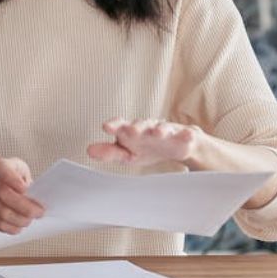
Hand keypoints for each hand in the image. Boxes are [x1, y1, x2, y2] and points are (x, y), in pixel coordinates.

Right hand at [0, 157, 44, 234]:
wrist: (0, 195)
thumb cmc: (18, 183)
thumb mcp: (26, 176)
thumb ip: (32, 184)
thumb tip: (39, 199)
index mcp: (1, 165)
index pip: (0, 166)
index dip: (11, 178)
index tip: (24, 189)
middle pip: (3, 192)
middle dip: (25, 206)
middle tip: (39, 212)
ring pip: (1, 211)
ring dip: (20, 219)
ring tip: (29, 220)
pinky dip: (12, 227)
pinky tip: (19, 226)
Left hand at [86, 118, 200, 166]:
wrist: (173, 147)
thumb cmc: (145, 147)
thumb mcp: (126, 153)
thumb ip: (109, 152)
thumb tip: (89, 151)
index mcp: (131, 131)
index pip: (120, 126)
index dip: (114, 125)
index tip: (106, 127)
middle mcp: (147, 128)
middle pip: (141, 124)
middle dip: (136, 127)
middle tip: (131, 130)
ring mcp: (165, 131)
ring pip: (163, 128)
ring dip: (160, 129)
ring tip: (159, 132)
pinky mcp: (182, 136)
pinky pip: (185, 134)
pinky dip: (186, 134)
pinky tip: (187, 135)